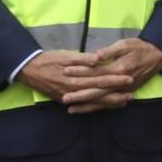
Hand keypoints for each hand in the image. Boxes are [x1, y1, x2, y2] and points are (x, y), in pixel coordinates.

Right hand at [18, 50, 133, 109]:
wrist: (28, 69)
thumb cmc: (49, 59)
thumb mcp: (66, 55)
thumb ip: (83, 58)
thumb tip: (98, 59)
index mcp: (76, 78)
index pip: (100, 80)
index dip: (115, 80)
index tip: (129, 78)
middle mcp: (74, 91)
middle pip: (99, 94)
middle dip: (116, 95)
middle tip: (132, 94)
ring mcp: (69, 98)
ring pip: (93, 102)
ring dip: (109, 103)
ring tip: (123, 102)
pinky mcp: (65, 100)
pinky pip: (84, 105)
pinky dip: (95, 106)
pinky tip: (104, 105)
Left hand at [60, 38, 161, 113]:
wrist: (158, 56)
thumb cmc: (140, 48)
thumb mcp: (125, 44)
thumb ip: (109, 51)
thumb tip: (94, 56)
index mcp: (119, 69)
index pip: (96, 72)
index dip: (80, 72)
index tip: (65, 71)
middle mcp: (120, 83)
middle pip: (97, 91)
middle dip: (80, 95)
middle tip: (64, 98)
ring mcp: (123, 90)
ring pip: (103, 100)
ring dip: (86, 105)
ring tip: (70, 109)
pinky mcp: (125, 94)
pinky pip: (109, 104)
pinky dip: (97, 108)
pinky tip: (86, 110)